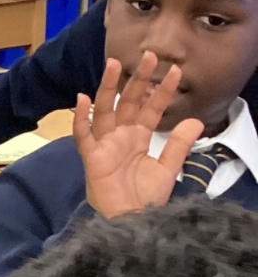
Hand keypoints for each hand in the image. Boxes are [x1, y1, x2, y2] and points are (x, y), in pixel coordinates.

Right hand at [72, 53, 203, 218]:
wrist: (129, 221)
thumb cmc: (143, 198)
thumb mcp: (167, 169)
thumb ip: (178, 144)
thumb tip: (195, 120)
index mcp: (139, 137)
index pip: (151, 107)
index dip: (162, 90)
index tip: (175, 70)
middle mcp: (121, 135)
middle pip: (128, 101)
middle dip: (138, 78)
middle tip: (150, 55)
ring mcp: (105, 144)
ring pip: (105, 109)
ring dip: (109, 87)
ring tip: (115, 64)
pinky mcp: (92, 156)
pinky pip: (84, 134)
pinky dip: (81, 118)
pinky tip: (82, 98)